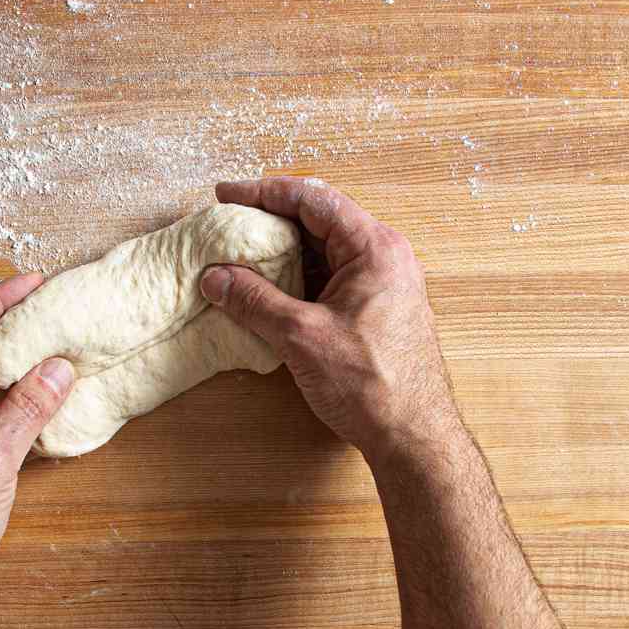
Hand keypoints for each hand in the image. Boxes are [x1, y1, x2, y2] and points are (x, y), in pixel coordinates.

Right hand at [200, 177, 461, 464]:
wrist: (413, 436)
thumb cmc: (370, 384)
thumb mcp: (301, 336)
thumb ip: (254, 301)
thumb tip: (215, 277)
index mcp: (374, 248)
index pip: (313, 199)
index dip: (265, 192)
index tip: (227, 195)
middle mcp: (385, 257)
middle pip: (320, 220)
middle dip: (271, 220)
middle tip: (230, 224)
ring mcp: (384, 283)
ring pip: (325, 251)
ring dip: (284, 252)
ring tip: (241, 257)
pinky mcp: (377, 309)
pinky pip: (332, 278)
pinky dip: (299, 278)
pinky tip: (268, 291)